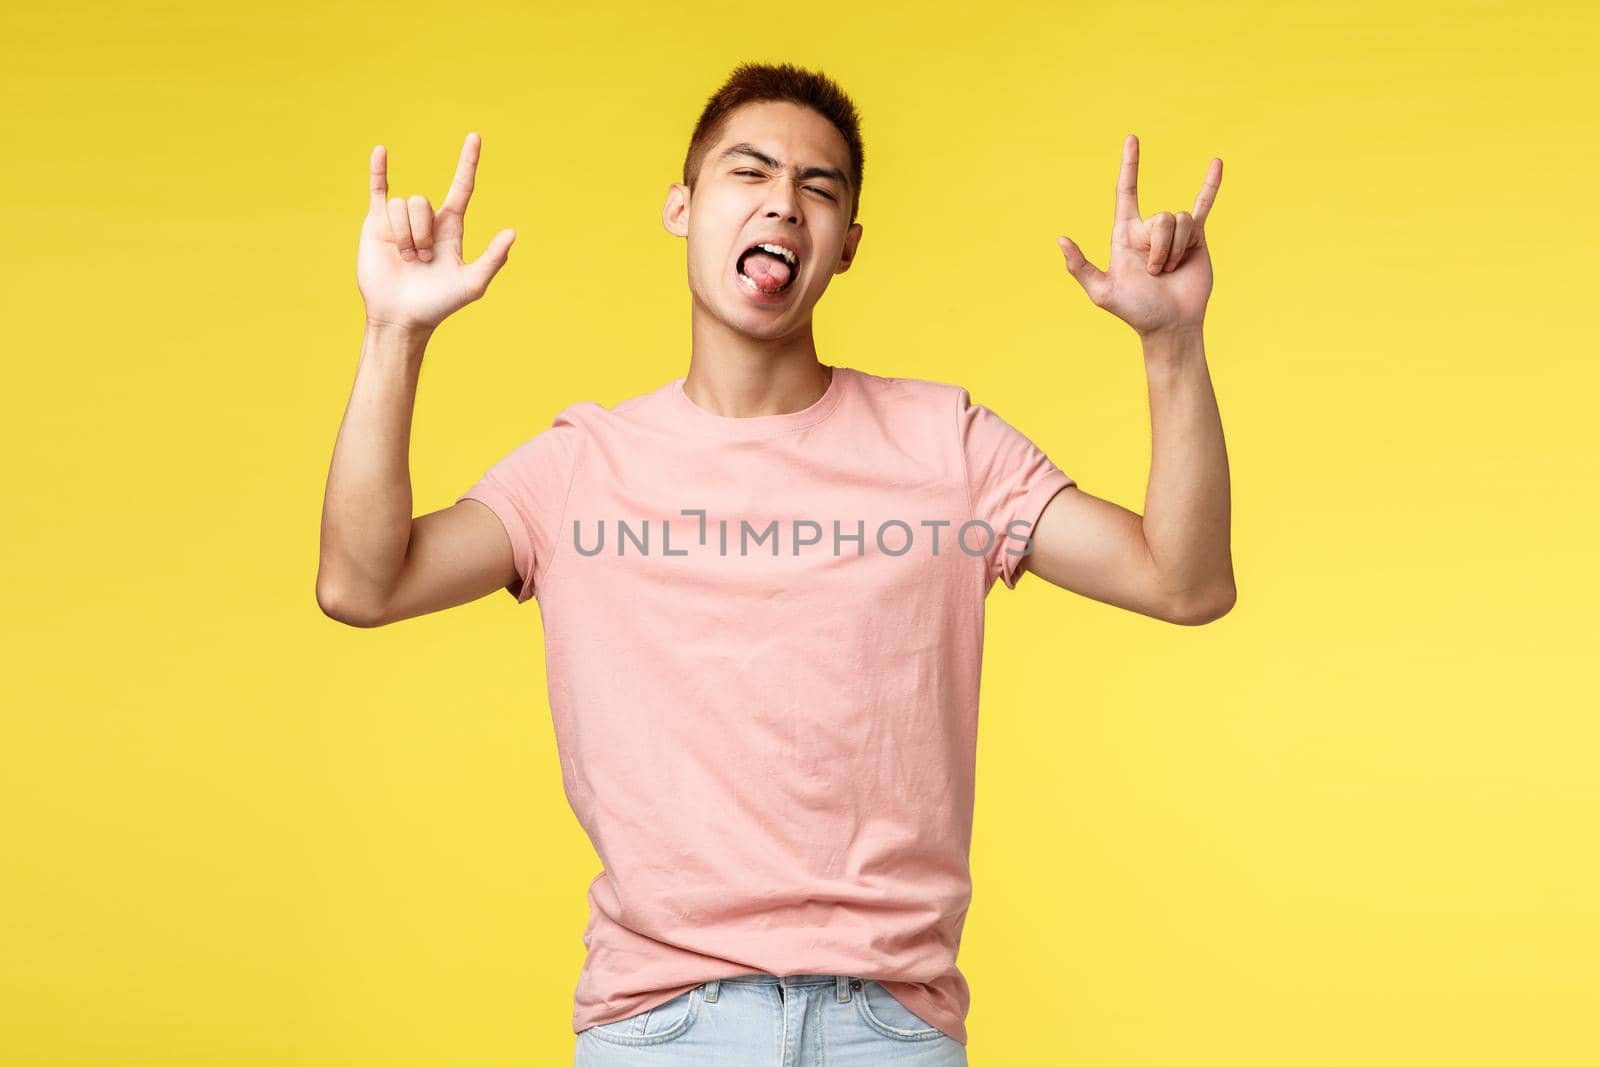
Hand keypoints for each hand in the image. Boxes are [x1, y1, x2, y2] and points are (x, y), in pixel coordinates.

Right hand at [356, 132, 516, 331]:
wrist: (402, 317)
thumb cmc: (439, 304)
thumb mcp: (472, 284)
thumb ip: (493, 259)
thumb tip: (512, 232)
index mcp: (451, 228)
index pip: (462, 188)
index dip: (468, 163)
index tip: (475, 137)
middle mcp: (427, 220)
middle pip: (422, 202)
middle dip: (420, 232)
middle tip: (420, 260)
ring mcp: (401, 220)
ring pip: (401, 205)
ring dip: (403, 234)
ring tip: (405, 259)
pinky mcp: (377, 224)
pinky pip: (378, 190)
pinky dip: (378, 170)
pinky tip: (381, 150)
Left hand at [1056, 134, 1221, 338]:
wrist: (1170, 325)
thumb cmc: (1135, 311)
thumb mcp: (1102, 292)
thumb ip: (1080, 267)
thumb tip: (1060, 239)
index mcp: (1125, 234)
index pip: (1126, 192)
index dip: (1129, 165)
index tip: (1132, 139)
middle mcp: (1150, 229)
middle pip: (1161, 218)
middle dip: (1160, 248)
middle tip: (1155, 274)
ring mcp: (1174, 233)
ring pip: (1181, 222)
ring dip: (1176, 251)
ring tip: (1171, 271)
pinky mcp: (1196, 239)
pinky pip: (1203, 207)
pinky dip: (1211, 185)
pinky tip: (1217, 163)